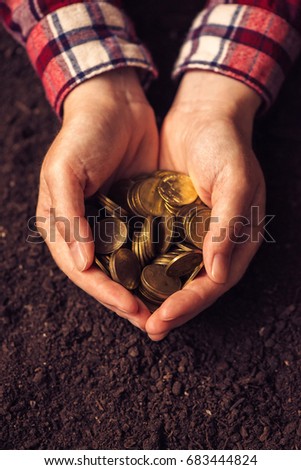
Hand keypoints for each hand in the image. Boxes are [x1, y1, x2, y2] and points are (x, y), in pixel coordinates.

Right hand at [36, 69, 158, 329]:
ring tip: (163, 309)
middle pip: (104, 276)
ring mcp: (110, 224)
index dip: (105, 292)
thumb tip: (82, 262)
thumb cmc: (83, 134)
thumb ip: (68, 217)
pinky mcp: (133, 215)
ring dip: (141, 290)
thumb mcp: (64, 170)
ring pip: (125, 267)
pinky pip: (143, 246)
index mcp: (62, 225)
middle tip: (152, 321)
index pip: (82, 270)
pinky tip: (170, 278)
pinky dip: (153, 265)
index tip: (132, 308)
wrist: (115, 104)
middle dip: (125, 301)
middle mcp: (85, 230)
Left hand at [145, 71, 265, 339]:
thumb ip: (229, 226)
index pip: (214, 283)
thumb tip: (218, 272)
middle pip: (192, 286)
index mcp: (236, 239)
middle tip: (146, 328)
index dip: (190, 304)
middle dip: (170, 310)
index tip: (162, 320)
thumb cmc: (226, 146)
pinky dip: (143, 267)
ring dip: (154, 295)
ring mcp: (190, 233)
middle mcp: (213, 242)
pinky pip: (156, 250)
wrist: (201, 116)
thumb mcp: (236, 181)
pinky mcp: (169, 222)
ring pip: (173, 273)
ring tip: (132, 314)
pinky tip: (124, 277)